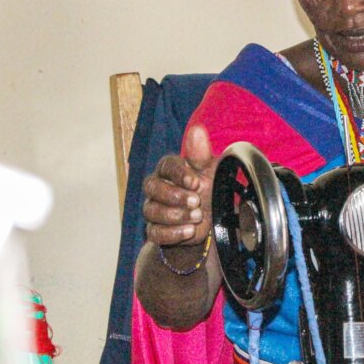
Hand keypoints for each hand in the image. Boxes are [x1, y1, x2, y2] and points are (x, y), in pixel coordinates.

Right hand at [142, 124, 217, 246]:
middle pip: (153, 188)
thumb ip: (200, 153)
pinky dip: (172, 233)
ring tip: (197, 216)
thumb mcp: (210, 170)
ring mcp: (154, 208)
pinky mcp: (156, 229)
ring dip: (176, 215)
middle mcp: (157, 187)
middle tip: (196, 201)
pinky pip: (155, 232)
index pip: (166, 166)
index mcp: (169, 169)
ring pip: (152, 211)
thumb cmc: (208, 187)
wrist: (211, 218)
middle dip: (175, 196)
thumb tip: (196, 130)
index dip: (179, 174)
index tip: (195, 182)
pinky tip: (189, 230)